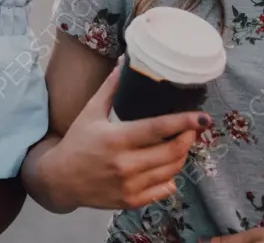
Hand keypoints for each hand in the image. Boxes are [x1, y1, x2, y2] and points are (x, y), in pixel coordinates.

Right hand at [43, 62, 210, 210]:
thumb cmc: (77, 142)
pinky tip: (169, 164)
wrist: (60, 179)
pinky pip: (163, 190)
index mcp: (116, 138)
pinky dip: (171, 177)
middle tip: (194, 127)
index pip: (158, 129)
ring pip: (171, 171)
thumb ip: (111, 88)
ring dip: (182, 155)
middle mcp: (125, 164)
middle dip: (189, 137)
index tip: (203, 117)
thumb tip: (125, 61)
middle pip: (171, 151)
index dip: (184, 122)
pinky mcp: (131, 201)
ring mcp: (130, 185)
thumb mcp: (91, 112)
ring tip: (182, 142)